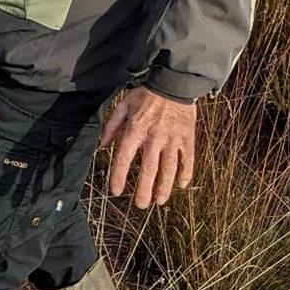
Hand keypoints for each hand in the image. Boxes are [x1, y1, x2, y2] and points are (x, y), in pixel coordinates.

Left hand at [101, 87, 195, 208]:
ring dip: (164, 187)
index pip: (124, 158)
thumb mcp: (122, 106)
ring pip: (169, 168)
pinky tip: (181, 185)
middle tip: (141, 206)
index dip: (119, 176)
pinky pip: (188, 159)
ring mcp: (173, 139)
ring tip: (159, 201)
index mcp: (135, 130)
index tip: (116, 191)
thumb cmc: (145, 96)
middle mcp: (154, 137)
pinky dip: (186, 173)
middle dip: (145, 190)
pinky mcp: (187, 137)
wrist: (173, 84)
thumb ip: (111, 127)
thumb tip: (101, 147)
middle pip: (149, 169)